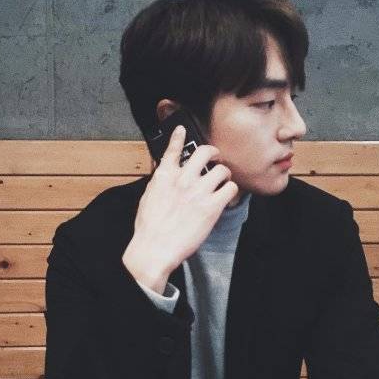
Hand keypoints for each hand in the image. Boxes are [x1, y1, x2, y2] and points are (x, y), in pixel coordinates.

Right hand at [122, 125, 238, 292]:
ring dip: (224, 174)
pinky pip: (230, 188)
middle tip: (215, 158)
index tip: (182, 129)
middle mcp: (182, 179)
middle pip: (204, 152)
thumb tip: (163, 174)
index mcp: (164, 177)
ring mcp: (198, 192)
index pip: (172, 149)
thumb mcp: (148, 199)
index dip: (178, 136)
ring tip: (222, 181)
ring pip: (222, 169)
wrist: (154, 249)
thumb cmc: (148, 229)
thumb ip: (159, 183)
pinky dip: (230, 191)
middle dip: (213, 152)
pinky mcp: (211, 206)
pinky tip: (226, 196)